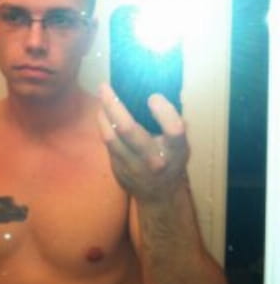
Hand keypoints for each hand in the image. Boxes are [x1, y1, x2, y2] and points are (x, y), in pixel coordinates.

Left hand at [98, 83, 188, 203]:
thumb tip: (154, 90)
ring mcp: (133, 167)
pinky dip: (103, 126)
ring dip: (103, 114)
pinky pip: (107, 144)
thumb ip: (171, 123)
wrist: (160, 196)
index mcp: (176, 152)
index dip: (164, 111)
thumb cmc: (172, 162)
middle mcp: (154, 160)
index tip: (153, 96)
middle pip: (129, 130)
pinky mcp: (118, 170)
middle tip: (105, 87)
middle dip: (113, 105)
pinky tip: (103, 114)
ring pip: (110, 137)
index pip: (174, 130)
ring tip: (102, 97)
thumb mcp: (180, 145)